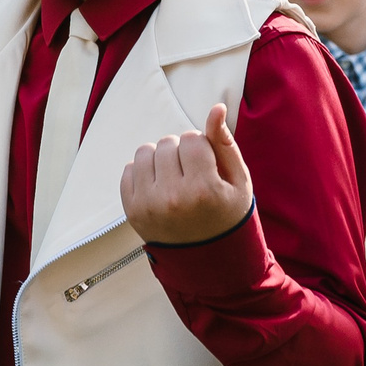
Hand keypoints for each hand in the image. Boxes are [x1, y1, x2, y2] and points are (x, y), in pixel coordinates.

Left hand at [120, 104, 252, 245]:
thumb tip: (216, 108)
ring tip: (174, 177)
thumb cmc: (226, 213)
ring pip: (144, 152)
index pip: (191, 138)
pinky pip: (128, 169)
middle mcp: (172, 198)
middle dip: (180, 151)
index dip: (201, 147)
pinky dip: (143, 172)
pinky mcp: (131, 210)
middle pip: (167, 143)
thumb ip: (225, 143)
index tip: (206, 165)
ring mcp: (148, 205)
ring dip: (159, 158)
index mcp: (203, 190)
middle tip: (190, 173)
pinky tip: (160, 187)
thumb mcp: (237, 181)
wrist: (206, 256)